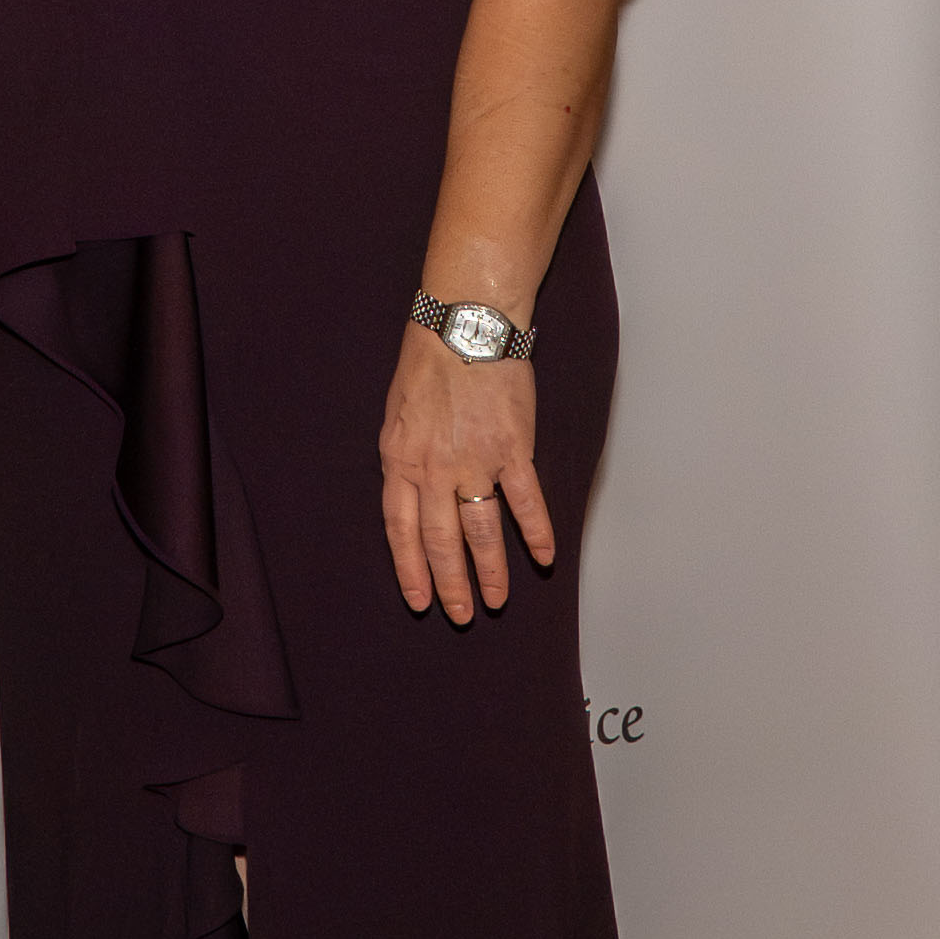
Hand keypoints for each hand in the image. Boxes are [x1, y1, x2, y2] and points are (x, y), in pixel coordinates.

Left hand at [381, 317, 556, 623]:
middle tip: (460, 614)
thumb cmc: (427, 360)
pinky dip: (537, 532)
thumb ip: (402, 457)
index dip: (411, 569)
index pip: (400, 530)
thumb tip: (409, 492)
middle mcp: (434, 468)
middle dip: (450, 582)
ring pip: (483, 530)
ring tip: (497, 601)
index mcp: (400, 460)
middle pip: (441, 540)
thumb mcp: (396, 413)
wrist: (465, 324)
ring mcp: (475, 461)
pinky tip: (544, 558)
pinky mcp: (513, 449)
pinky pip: (526, 501)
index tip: (421, 600)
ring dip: (490, 570)